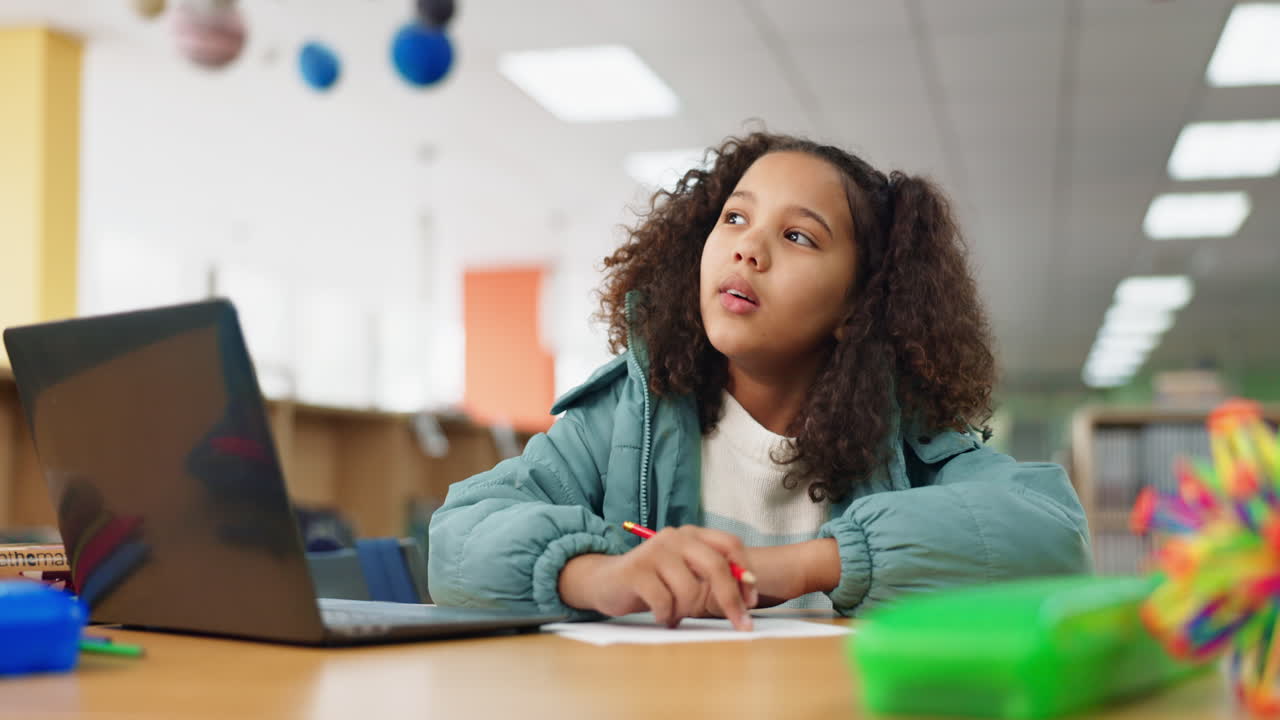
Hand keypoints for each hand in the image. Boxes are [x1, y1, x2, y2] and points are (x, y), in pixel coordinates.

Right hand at [558, 526, 756, 629]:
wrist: (605, 581)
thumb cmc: (654, 582)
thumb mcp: (687, 574)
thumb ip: (712, 577)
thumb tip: (747, 597)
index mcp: (692, 535)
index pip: (731, 545)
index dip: (746, 574)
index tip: (751, 602)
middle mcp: (675, 537)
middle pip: (716, 566)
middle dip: (731, 600)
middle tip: (740, 625)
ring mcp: (655, 552)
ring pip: (689, 590)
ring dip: (687, 610)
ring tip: (674, 614)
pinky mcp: (636, 571)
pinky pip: (665, 602)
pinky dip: (667, 616)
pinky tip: (661, 616)